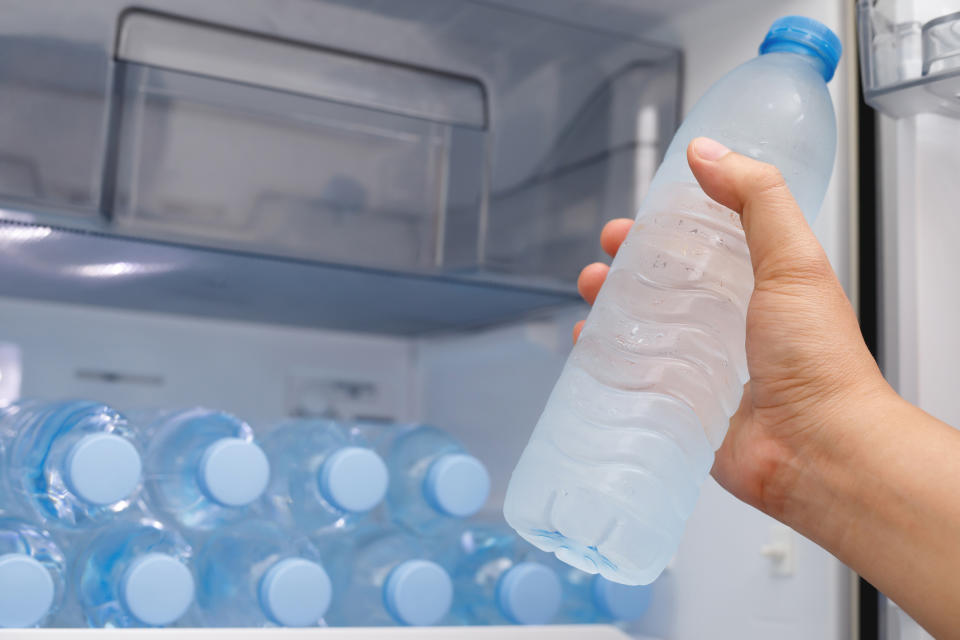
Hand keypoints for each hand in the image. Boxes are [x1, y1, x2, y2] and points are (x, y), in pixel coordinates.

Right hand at [574, 137, 892, 518]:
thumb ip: (757, 198)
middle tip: (602, 263)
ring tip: (590, 299)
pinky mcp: (683, 406)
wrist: (820, 450)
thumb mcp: (793, 260)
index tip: (634, 220)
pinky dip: (608, 361)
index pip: (702, 245)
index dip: (663, 228)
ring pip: (644, 329)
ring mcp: (704, 366)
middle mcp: (730, 324)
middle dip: (626, 270)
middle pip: (663, 286)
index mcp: (759, 285)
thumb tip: (709, 154)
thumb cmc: (818, 361)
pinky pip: (635, 377)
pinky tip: (590, 350)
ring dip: (610, 311)